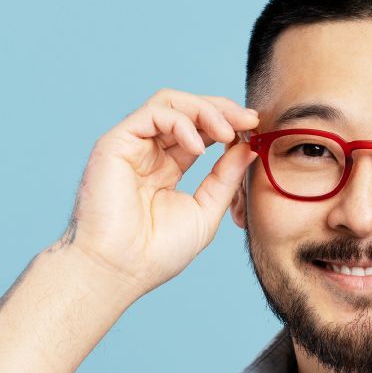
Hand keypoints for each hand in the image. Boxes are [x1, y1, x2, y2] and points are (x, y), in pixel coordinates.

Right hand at [56, 89, 259, 297]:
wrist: (121, 269)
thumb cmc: (157, 252)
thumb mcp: (205, 211)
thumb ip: (225, 178)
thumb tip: (248, 148)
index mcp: (166, 168)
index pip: (199, 131)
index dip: (228, 123)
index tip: (255, 128)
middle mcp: (148, 152)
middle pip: (187, 110)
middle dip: (222, 110)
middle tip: (250, 120)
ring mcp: (131, 145)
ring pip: (171, 103)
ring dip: (206, 111)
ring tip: (228, 132)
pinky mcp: (116, 143)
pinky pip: (153, 113)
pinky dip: (182, 122)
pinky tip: (200, 148)